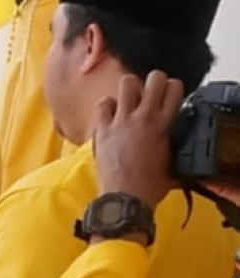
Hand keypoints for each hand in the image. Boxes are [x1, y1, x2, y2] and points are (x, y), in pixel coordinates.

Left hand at [92, 68, 182, 206]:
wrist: (126, 199)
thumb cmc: (150, 186)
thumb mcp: (172, 162)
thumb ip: (173, 143)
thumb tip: (173, 137)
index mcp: (164, 125)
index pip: (174, 88)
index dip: (172, 88)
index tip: (169, 95)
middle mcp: (143, 118)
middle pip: (154, 78)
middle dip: (154, 82)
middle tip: (151, 93)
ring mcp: (121, 121)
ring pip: (127, 83)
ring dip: (131, 90)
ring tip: (130, 101)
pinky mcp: (102, 129)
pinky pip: (103, 104)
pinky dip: (107, 106)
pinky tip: (111, 115)